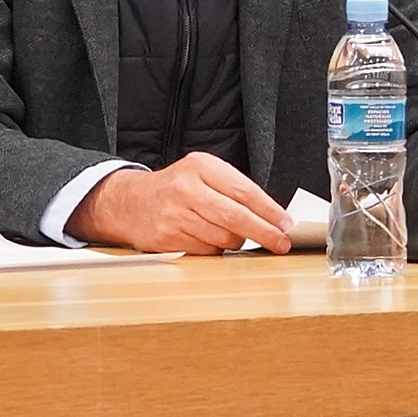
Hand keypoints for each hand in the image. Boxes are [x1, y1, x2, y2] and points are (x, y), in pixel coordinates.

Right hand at [68, 153, 290, 253]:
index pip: (244, 191)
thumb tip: (272, 215)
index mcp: (201, 166)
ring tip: (234, 236)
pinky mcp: (166, 237)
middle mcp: (186, 188)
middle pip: (236, 217)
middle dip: (264, 233)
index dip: (270, 211)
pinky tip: (209, 239)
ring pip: (223, 237)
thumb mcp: (203, 174)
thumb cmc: (176, 188)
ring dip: (237, 242)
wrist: (130, 202)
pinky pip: (206, 250)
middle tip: (281, 243)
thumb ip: (234, 188)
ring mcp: (174, 214)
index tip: (286, 224)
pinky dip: (215, 249)